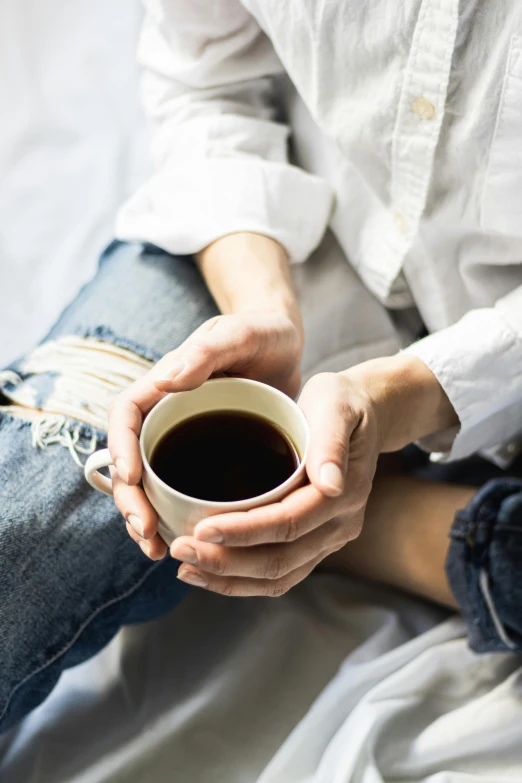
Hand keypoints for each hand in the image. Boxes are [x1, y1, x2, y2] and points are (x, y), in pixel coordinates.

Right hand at [108, 309, 302, 558]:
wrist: (286, 346)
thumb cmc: (261, 332)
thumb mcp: (240, 333)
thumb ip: (206, 350)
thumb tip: (166, 380)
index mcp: (164, 385)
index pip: (125, 416)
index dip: (120, 448)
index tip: (130, 478)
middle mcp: (168, 414)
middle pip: (131, 460)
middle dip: (129, 499)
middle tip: (145, 532)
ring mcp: (185, 438)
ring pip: (152, 483)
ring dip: (147, 518)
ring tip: (158, 550)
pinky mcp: (207, 457)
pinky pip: (182, 491)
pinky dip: (178, 518)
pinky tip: (190, 543)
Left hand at [170, 356, 458, 595]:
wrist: (366, 413)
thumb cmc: (342, 401)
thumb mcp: (336, 404)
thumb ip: (331, 440)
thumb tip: (330, 484)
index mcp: (343, 493)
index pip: (287, 523)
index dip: (243, 531)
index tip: (200, 529)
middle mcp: (340, 525)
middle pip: (280, 560)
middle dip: (226, 562)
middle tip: (179, 550)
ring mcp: (330, 539)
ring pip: (279, 576)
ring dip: (230, 579)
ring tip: (186, 568)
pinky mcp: (317, 543)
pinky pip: (282, 574)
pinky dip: (244, 580)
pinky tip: (210, 571)